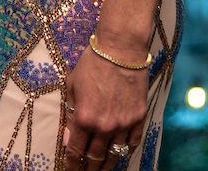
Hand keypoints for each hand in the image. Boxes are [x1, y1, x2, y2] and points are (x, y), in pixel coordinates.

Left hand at [61, 46, 146, 169]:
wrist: (120, 49)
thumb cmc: (92, 63)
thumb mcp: (72, 84)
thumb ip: (71, 112)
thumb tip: (68, 136)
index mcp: (85, 118)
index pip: (76, 151)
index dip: (72, 163)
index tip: (70, 169)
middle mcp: (104, 126)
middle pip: (95, 158)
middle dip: (88, 169)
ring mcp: (123, 124)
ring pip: (114, 155)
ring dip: (106, 165)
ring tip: (101, 169)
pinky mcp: (138, 118)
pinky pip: (132, 143)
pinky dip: (125, 151)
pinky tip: (120, 153)